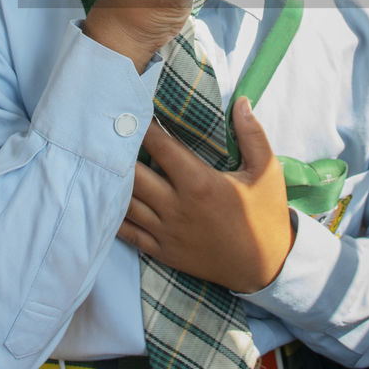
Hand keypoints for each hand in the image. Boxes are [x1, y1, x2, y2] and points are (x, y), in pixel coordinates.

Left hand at [118, 97, 293, 292]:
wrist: (265, 267)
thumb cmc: (265, 214)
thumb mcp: (267, 171)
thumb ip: (252, 134)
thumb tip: (241, 102)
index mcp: (200, 183)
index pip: (160, 147)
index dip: (143, 126)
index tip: (132, 109)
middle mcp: (177, 207)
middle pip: (134, 174)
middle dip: (119, 152)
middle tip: (107, 134)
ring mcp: (167, 232)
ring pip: (126, 203)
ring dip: (113, 182)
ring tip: (101, 161)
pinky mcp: (163, 251)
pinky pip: (129, 233)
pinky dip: (113, 216)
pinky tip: (104, 200)